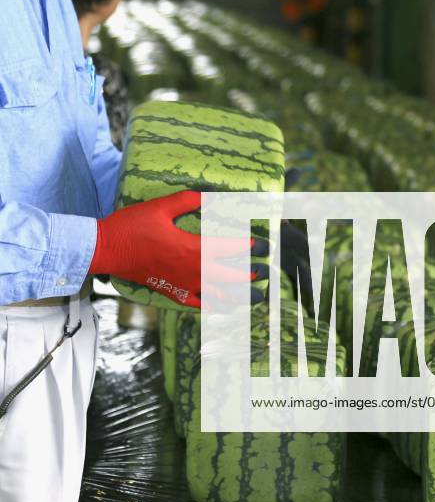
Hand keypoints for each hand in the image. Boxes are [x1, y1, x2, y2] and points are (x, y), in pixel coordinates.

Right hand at [89, 191, 264, 308]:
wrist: (104, 250)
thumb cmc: (131, 226)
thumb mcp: (161, 207)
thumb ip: (189, 200)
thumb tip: (211, 194)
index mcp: (193, 249)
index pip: (229, 249)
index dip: (248, 247)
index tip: (262, 245)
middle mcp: (191, 271)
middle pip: (229, 277)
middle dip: (249, 275)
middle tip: (264, 273)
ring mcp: (181, 284)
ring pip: (216, 295)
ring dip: (236, 296)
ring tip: (252, 298)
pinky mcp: (169, 291)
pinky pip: (195, 304)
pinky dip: (210, 306)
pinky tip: (219, 308)